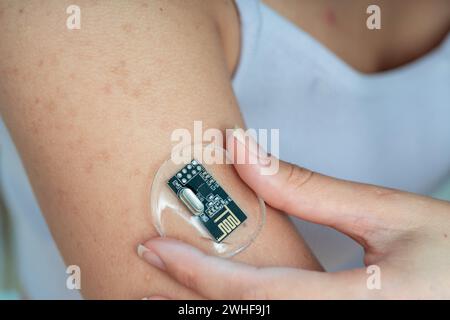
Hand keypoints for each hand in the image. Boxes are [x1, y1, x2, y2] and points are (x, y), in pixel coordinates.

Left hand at [138, 128, 449, 298]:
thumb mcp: (387, 215)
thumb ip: (308, 191)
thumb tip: (241, 150)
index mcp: (358, 307)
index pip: (253, 292)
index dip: (193, 272)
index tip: (152, 247)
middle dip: (189, 306)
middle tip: (142, 287)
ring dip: (212, 313)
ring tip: (170, 295)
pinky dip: (246, 312)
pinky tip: (227, 300)